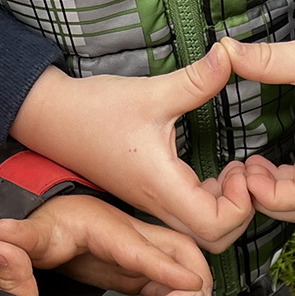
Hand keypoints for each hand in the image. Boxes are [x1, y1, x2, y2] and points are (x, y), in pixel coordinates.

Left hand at [0, 195, 211, 295]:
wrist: (50, 216)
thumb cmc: (45, 225)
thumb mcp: (31, 233)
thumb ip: (19, 238)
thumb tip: (1, 235)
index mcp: (105, 227)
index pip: (141, 250)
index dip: (168, 270)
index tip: (192, 288)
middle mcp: (130, 232)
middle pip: (179, 247)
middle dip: (197, 274)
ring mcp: (139, 246)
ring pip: (182, 259)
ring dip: (195, 283)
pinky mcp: (139, 262)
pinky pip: (170, 275)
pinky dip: (181, 292)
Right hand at [9, 52, 254, 252]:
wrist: (53, 119)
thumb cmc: (96, 109)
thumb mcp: (151, 92)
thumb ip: (196, 80)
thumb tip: (229, 54)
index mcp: (161, 187)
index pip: (214, 227)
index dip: (240, 208)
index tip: (241, 173)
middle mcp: (159, 204)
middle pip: (214, 241)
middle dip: (239, 215)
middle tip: (242, 177)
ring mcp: (154, 205)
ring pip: (202, 234)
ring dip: (225, 210)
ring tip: (231, 174)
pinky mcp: (151, 197)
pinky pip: (189, 218)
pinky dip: (209, 204)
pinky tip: (213, 176)